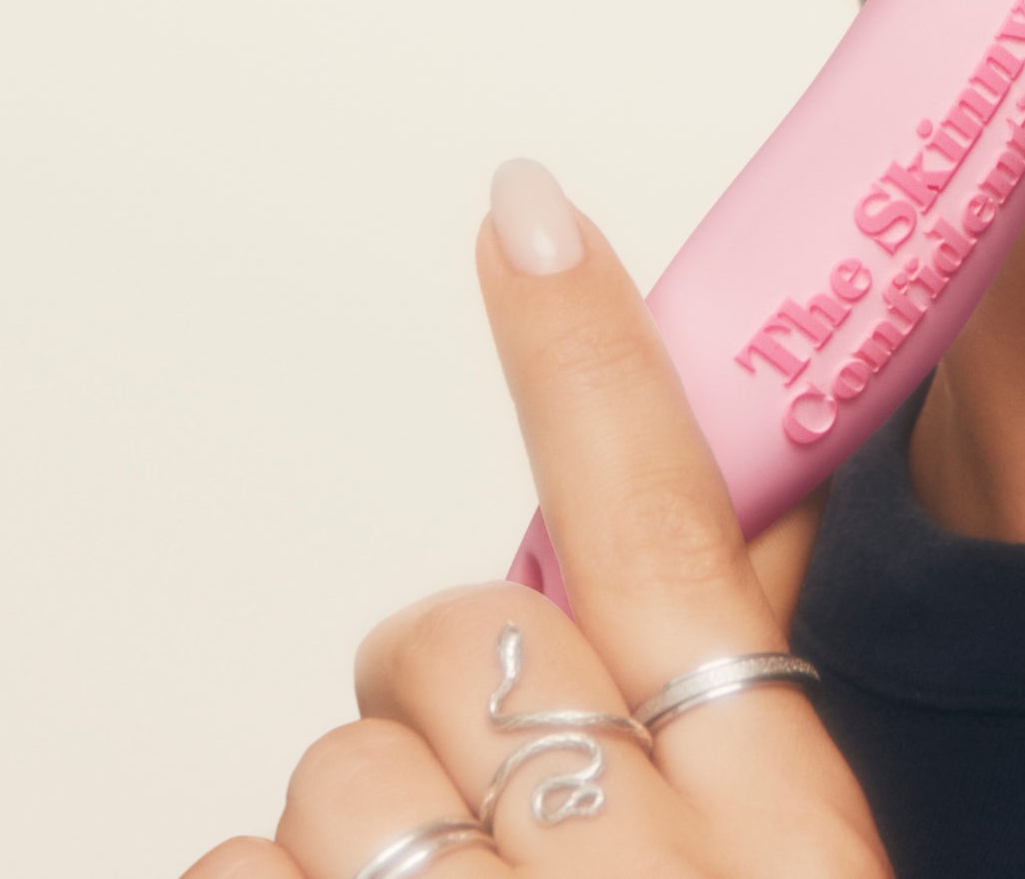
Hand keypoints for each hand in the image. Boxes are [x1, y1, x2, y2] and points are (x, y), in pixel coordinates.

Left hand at [183, 161, 892, 878]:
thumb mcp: (790, 863)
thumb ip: (743, 694)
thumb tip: (756, 494)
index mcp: (786, 826)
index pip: (669, 531)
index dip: (585, 357)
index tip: (528, 211)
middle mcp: (649, 874)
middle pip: (464, 631)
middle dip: (446, 700)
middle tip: (491, 821)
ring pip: (340, 764)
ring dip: (360, 840)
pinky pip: (234, 868)